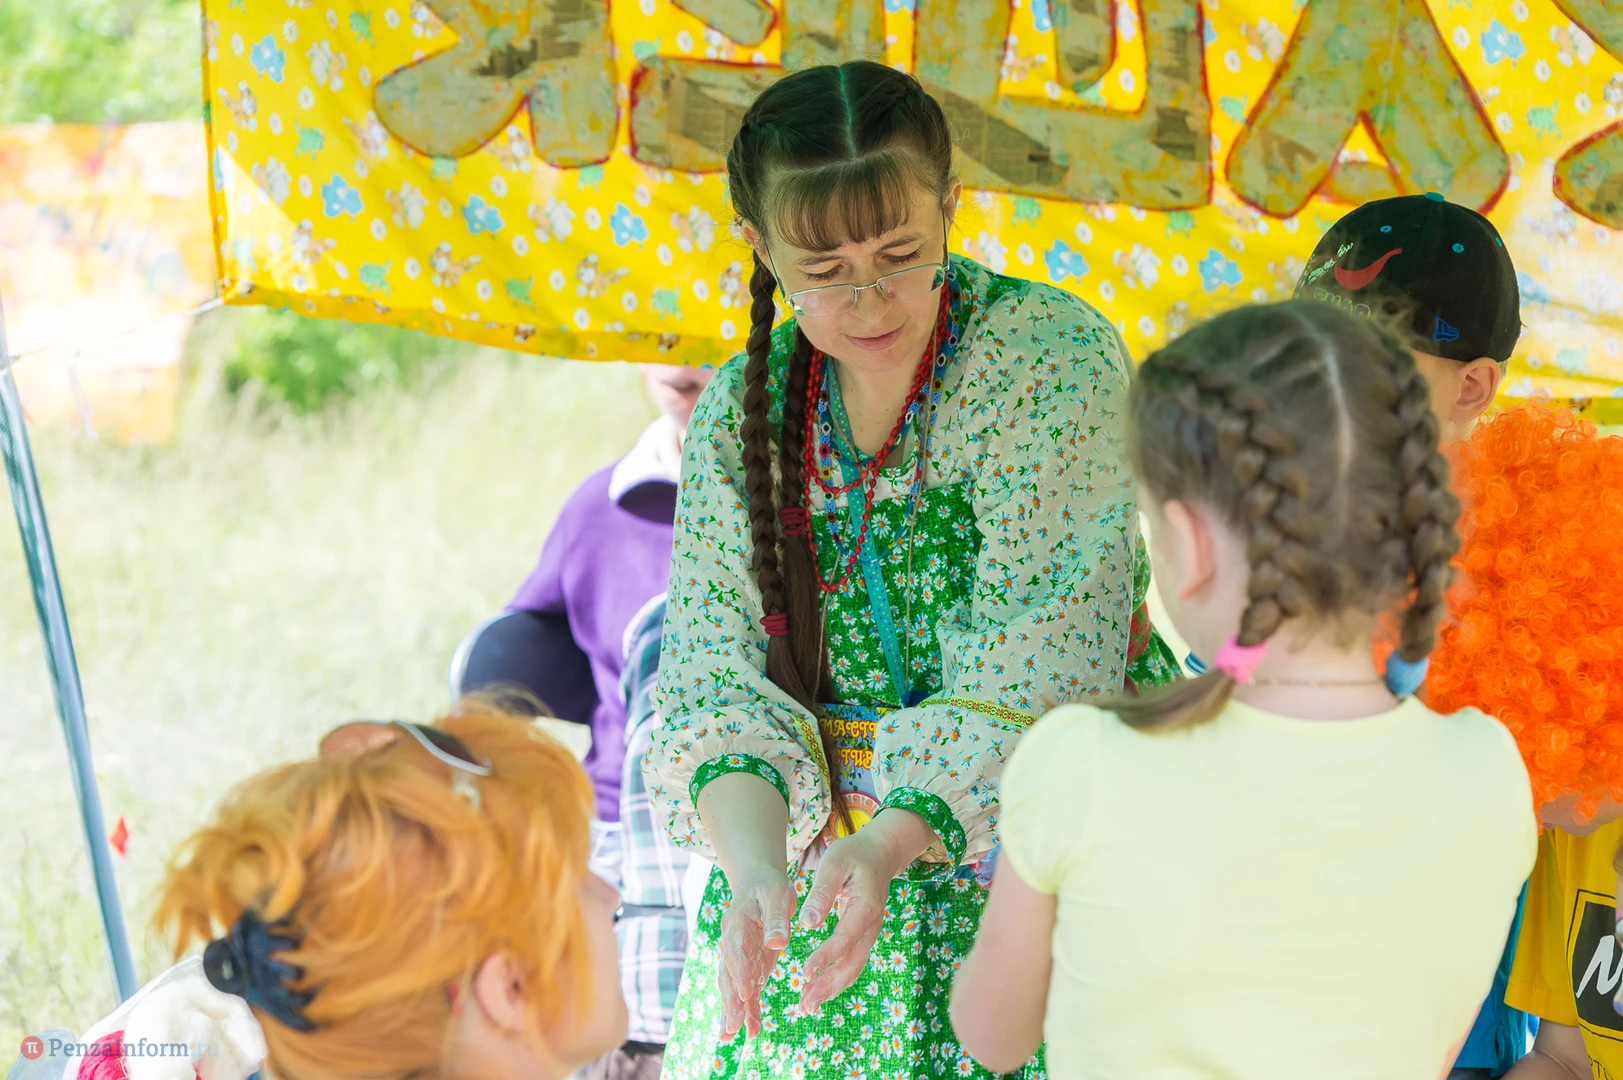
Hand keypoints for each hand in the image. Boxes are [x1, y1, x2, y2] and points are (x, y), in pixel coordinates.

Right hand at [717, 866, 795, 1041]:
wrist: (757, 883)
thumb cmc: (768, 886)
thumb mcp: (776, 894)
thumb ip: (776, 919)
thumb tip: (777, 943)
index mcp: (737, 924)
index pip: (736, 951)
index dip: (740, 972)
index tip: (746, 992)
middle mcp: (732, 944)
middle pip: (728, 975)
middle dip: (730, 1001)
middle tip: (732, 1026)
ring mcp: (738, 958)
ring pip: (733, 988)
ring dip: (733, 1011)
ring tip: (730, 1037)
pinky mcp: (748, 966)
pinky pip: (747, 991)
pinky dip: (748, 1011)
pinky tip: (751, 1031)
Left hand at [795, 808, 936, 1014]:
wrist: (881, 852)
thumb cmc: (854, 854)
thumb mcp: (834, 863)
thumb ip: (821, 892)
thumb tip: (807, 923)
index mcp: (866, 906)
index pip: (845, 938)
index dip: (826, 957)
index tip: (805, 972)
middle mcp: (872, 925)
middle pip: (853, 963)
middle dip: (829, 986)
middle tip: (805, 1003)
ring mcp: (870, 932)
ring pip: (854, 967)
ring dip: (832, 988)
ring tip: (807, 1005)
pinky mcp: (863, 935)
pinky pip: (852, 962)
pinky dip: (836, 979)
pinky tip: (817, 990)